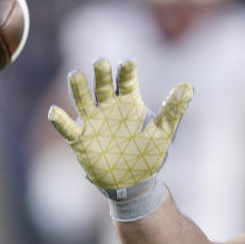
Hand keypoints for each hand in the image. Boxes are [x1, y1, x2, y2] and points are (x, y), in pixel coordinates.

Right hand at [48, 58, 192, 191]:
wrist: (133, 182)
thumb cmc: (148, 154)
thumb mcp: (164, 133)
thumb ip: (173, 110)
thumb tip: (188, 86)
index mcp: (129, 102)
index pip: (126, 80)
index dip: (126, 71)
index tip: (129, 63)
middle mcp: (108, 107)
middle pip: (102, 84)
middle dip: (101, 73)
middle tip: (101, 62)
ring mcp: (93, 122)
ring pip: (82, 99)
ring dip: (78, 88)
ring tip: (75, 76)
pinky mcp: (81, 140)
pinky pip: (68, 128)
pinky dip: (61, 120)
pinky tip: (56, 112)